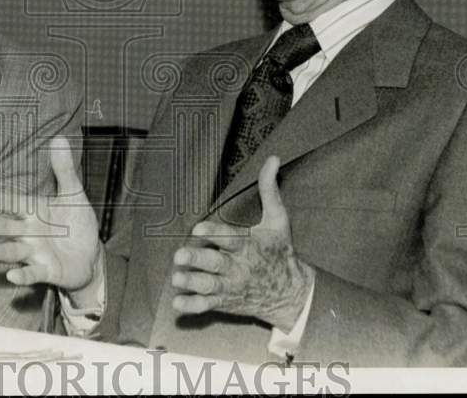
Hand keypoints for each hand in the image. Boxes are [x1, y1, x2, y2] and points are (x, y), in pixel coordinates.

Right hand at [0, 136, 101, 296]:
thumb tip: (59, 138)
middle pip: (8, 227)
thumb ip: (64, 169)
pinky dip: (23, 275)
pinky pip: (33, 273)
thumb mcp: (73, 194)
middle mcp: (30, 232)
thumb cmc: (76, 222)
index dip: (0, 201)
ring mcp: (36, 252)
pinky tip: (11, 276)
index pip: (14, 203)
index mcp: (34, 211)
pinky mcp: (47, 270)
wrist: (90, 255)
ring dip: (1, 252)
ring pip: (15, 251)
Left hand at [170, 156, 313, 331]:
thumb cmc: (279, 251)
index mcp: (249, 246)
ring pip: (209, 285)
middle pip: (216, 264)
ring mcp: (230, 286)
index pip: (231, 239)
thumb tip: (273, 159)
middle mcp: (238, 267)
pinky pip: (208, 306)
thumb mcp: (278, 220)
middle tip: (180, 255)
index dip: (214, 233)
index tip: (198, 228)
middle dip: (198, 259)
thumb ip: (269, 189)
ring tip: (177, 279)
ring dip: (192, 283)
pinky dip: (193, 307)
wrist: (290, 293)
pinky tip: (178, 304)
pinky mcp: (225, 301)